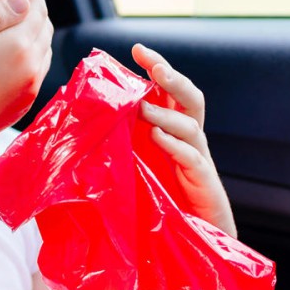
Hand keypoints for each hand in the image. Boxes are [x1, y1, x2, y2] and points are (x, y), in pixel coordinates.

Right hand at [0, 0, 53, 156]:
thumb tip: (22, 2)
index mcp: (18, 46)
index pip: (37, 8)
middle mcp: (32, 67)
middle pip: (45, 27)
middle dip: (34, 9)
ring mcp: (31, 88)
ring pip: (44, 50)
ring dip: (35, 31)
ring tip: (14, 22)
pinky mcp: (24, 104)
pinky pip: (37, 71)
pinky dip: (31, 54)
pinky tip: (11, 52)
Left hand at [132, 43, 237, 237]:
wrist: (196, 240)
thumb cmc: (163, 205)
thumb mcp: (138, 168)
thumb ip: (123, 145)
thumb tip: (85, 124)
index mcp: (174, 134)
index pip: (170, 93)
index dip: (158, 68)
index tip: (137, 49)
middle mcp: (190, 142)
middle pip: (190, 99)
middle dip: (172, 78)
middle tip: (154, 66)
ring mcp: (199, 161)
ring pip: (190, 126)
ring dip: (166, 114)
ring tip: (142, 108)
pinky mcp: (204, 183)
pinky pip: (193, 158)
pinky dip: (175, 146)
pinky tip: (158, 138)